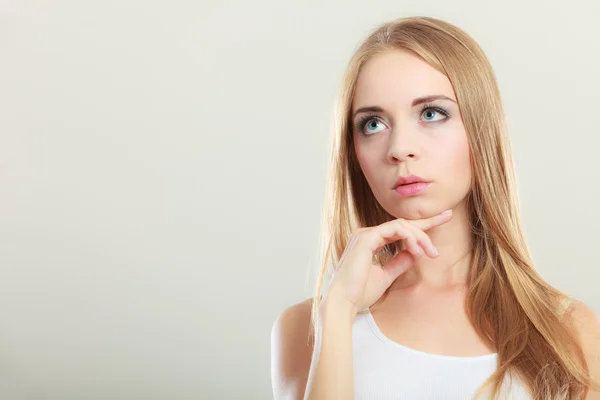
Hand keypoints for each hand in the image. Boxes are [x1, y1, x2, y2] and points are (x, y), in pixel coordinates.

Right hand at [325, 209, 452, 314]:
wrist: (343, 303)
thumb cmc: (359, 293)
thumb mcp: (385, 276)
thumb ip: (398, 263)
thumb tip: (414, 254)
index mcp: (368, 242)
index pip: (398, 229)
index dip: (421, 225)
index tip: (442, 218)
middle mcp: (366, 234)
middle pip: (402, 223)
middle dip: (427, 222)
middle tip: (447, 218)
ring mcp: (364, 234)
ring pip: (401, 225)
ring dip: (420, 237)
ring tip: (431, 252)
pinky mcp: (366, 238)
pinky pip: (394, 229)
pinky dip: (409, 238)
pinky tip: (418, 251)